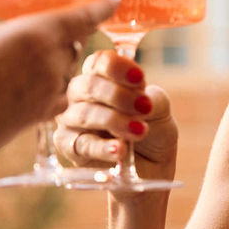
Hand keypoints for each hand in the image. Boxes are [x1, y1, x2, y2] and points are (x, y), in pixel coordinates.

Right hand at [0, 0, 122, 194]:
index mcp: (38, 33)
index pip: (83, 16)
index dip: (101, 7)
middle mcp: (52, 60)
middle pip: (76, 41)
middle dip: (73, 33)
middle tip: (65, 25)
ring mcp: (51, 89)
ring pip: (70, 68)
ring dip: (63, 60)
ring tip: (46, 55)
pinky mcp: (44, 113)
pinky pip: (63, 95)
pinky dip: (58, 88)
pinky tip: (44, 86)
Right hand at [53, 50, 178, 182]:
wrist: (153, 166)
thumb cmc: (152, 130)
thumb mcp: (159, 109)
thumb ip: (150, 98)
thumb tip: (139, 98)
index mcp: (101, 77)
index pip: (99, 62)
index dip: (117, 67)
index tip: (140, 79)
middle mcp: (81, 95)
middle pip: (88, 85)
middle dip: (118, 95)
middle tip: (143, 108)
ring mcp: (72, 120)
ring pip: (83, 114)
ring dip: (114, 121)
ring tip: (139, 131)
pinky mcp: (69, 148)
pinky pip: (80, 144)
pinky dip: (102, 147)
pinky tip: (119, 149)